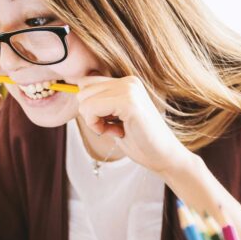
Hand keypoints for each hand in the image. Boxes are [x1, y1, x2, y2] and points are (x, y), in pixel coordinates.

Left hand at [76, 75, 192, 174]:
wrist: (165, 157)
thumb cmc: (140, 142)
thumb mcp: (115, 118)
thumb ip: (100, 103)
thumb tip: (75, 91)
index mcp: (127, 82)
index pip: (87, 83)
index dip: (91, 108)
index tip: (110, 122)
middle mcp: (128, 81)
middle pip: (82, 91)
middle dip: (91, 114)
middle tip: (114, 128)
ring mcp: (129, 89)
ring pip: (84, 100)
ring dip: (94, 121)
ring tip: (118, 129)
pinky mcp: (128, 102)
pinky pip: (91, 109)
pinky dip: (97, 126)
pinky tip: (117, 132)